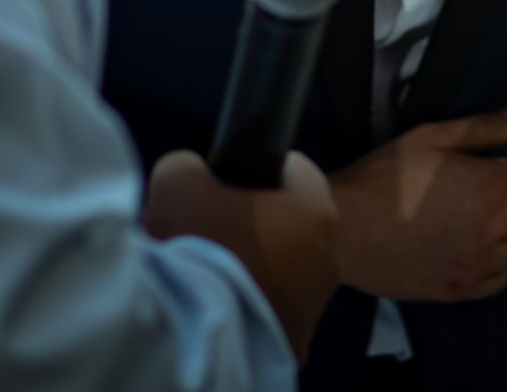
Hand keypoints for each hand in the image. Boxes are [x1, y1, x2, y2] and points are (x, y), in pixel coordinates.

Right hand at [144, 150, 338, 359]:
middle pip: (284, 222)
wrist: (195, 335)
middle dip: (248, 224)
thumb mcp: (177, 181)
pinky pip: (268, 309)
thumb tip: (190, 175)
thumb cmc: (197, 245)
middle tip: (206, 233)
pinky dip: (245, 305)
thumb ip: (188, 167)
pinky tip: (213, 304)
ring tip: (205, 275)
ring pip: (278, 269)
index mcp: (316, 206)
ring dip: (248, 267)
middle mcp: (329, 254)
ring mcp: (316, 303)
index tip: (221, 187)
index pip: (291, 168)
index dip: (250, 171)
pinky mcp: (295, 340)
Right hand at [328, 105, 506, 301]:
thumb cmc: (381, 178)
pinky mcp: (458, 289)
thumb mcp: (430, 137)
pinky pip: (500, 280)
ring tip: (498, 214)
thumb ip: (481, 127)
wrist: (340, 230)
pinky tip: (478, 246)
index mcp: (488, 187)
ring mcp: (476, 263)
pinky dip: (497, 263)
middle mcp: (491, 228)